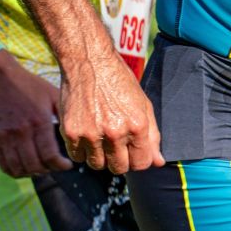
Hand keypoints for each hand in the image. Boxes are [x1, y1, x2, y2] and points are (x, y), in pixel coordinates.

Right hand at [0, 51, 72, 176]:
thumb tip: (76, 132)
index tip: (67, 165)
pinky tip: (24, 168)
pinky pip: (3, 165)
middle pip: (35, 165)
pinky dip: (15, 171)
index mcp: (39, 120)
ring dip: (32, 173)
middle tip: (55, 166)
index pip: (50, 155)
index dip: (60, 165)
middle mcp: (21, 131)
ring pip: (19, 168)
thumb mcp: (52, 94)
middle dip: (48, 170)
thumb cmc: (29, 85)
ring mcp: (5, 137)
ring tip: (41, 168)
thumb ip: (64, 114)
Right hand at [59, 50, 163, 174]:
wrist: (89, 61)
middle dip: (119, 159)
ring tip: (100, 134)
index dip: (137, 159)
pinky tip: (86, 131)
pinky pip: (77, 157)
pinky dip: (81, 149)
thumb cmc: (118, 80)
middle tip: (115, 142)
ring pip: (97, 165)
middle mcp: (115, 132)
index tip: (132, 150)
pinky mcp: (71, 132)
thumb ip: (152, 136)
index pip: (141, 164)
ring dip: (99, 155)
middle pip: (119, 168)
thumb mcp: (142, 104)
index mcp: (136, 125)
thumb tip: (158, 163)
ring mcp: (91, 134)